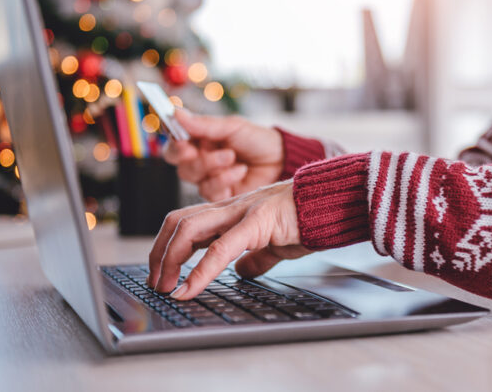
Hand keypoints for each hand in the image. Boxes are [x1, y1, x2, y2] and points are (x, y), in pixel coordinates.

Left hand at [147, 181, 310, 299]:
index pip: (186, 222)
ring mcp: (242, 211)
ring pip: (189, 228)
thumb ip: (255, 257)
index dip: (167, 247)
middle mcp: (231, 207)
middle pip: (177, 221)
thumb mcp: (275, 243)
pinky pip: (221, 247)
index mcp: (232, 212)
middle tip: (156, 284)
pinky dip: (200, 271)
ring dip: (170, 260)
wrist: (334, 202)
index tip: (162, 275)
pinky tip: (189, 289)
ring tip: (167, 287)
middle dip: (158, 254)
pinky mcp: (258, 222)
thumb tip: (241, 272)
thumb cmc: (308, 219)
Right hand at [163, 108, 283, 200]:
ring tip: (232, 156)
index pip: (174, 146)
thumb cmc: (256, 140)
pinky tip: (241, 170)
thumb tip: (176, 112)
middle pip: (181, 166)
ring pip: (194, 178)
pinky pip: (210, 191)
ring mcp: (210, 180)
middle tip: (203, 150)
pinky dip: (225, 179)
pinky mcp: (220, 197)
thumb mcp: (231, 127)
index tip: (182, 141)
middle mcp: (201, 163)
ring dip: (212, 165)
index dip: (174, 145)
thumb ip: (203, 124)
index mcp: (200, 142)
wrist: (281, 160)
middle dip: (195, 157)